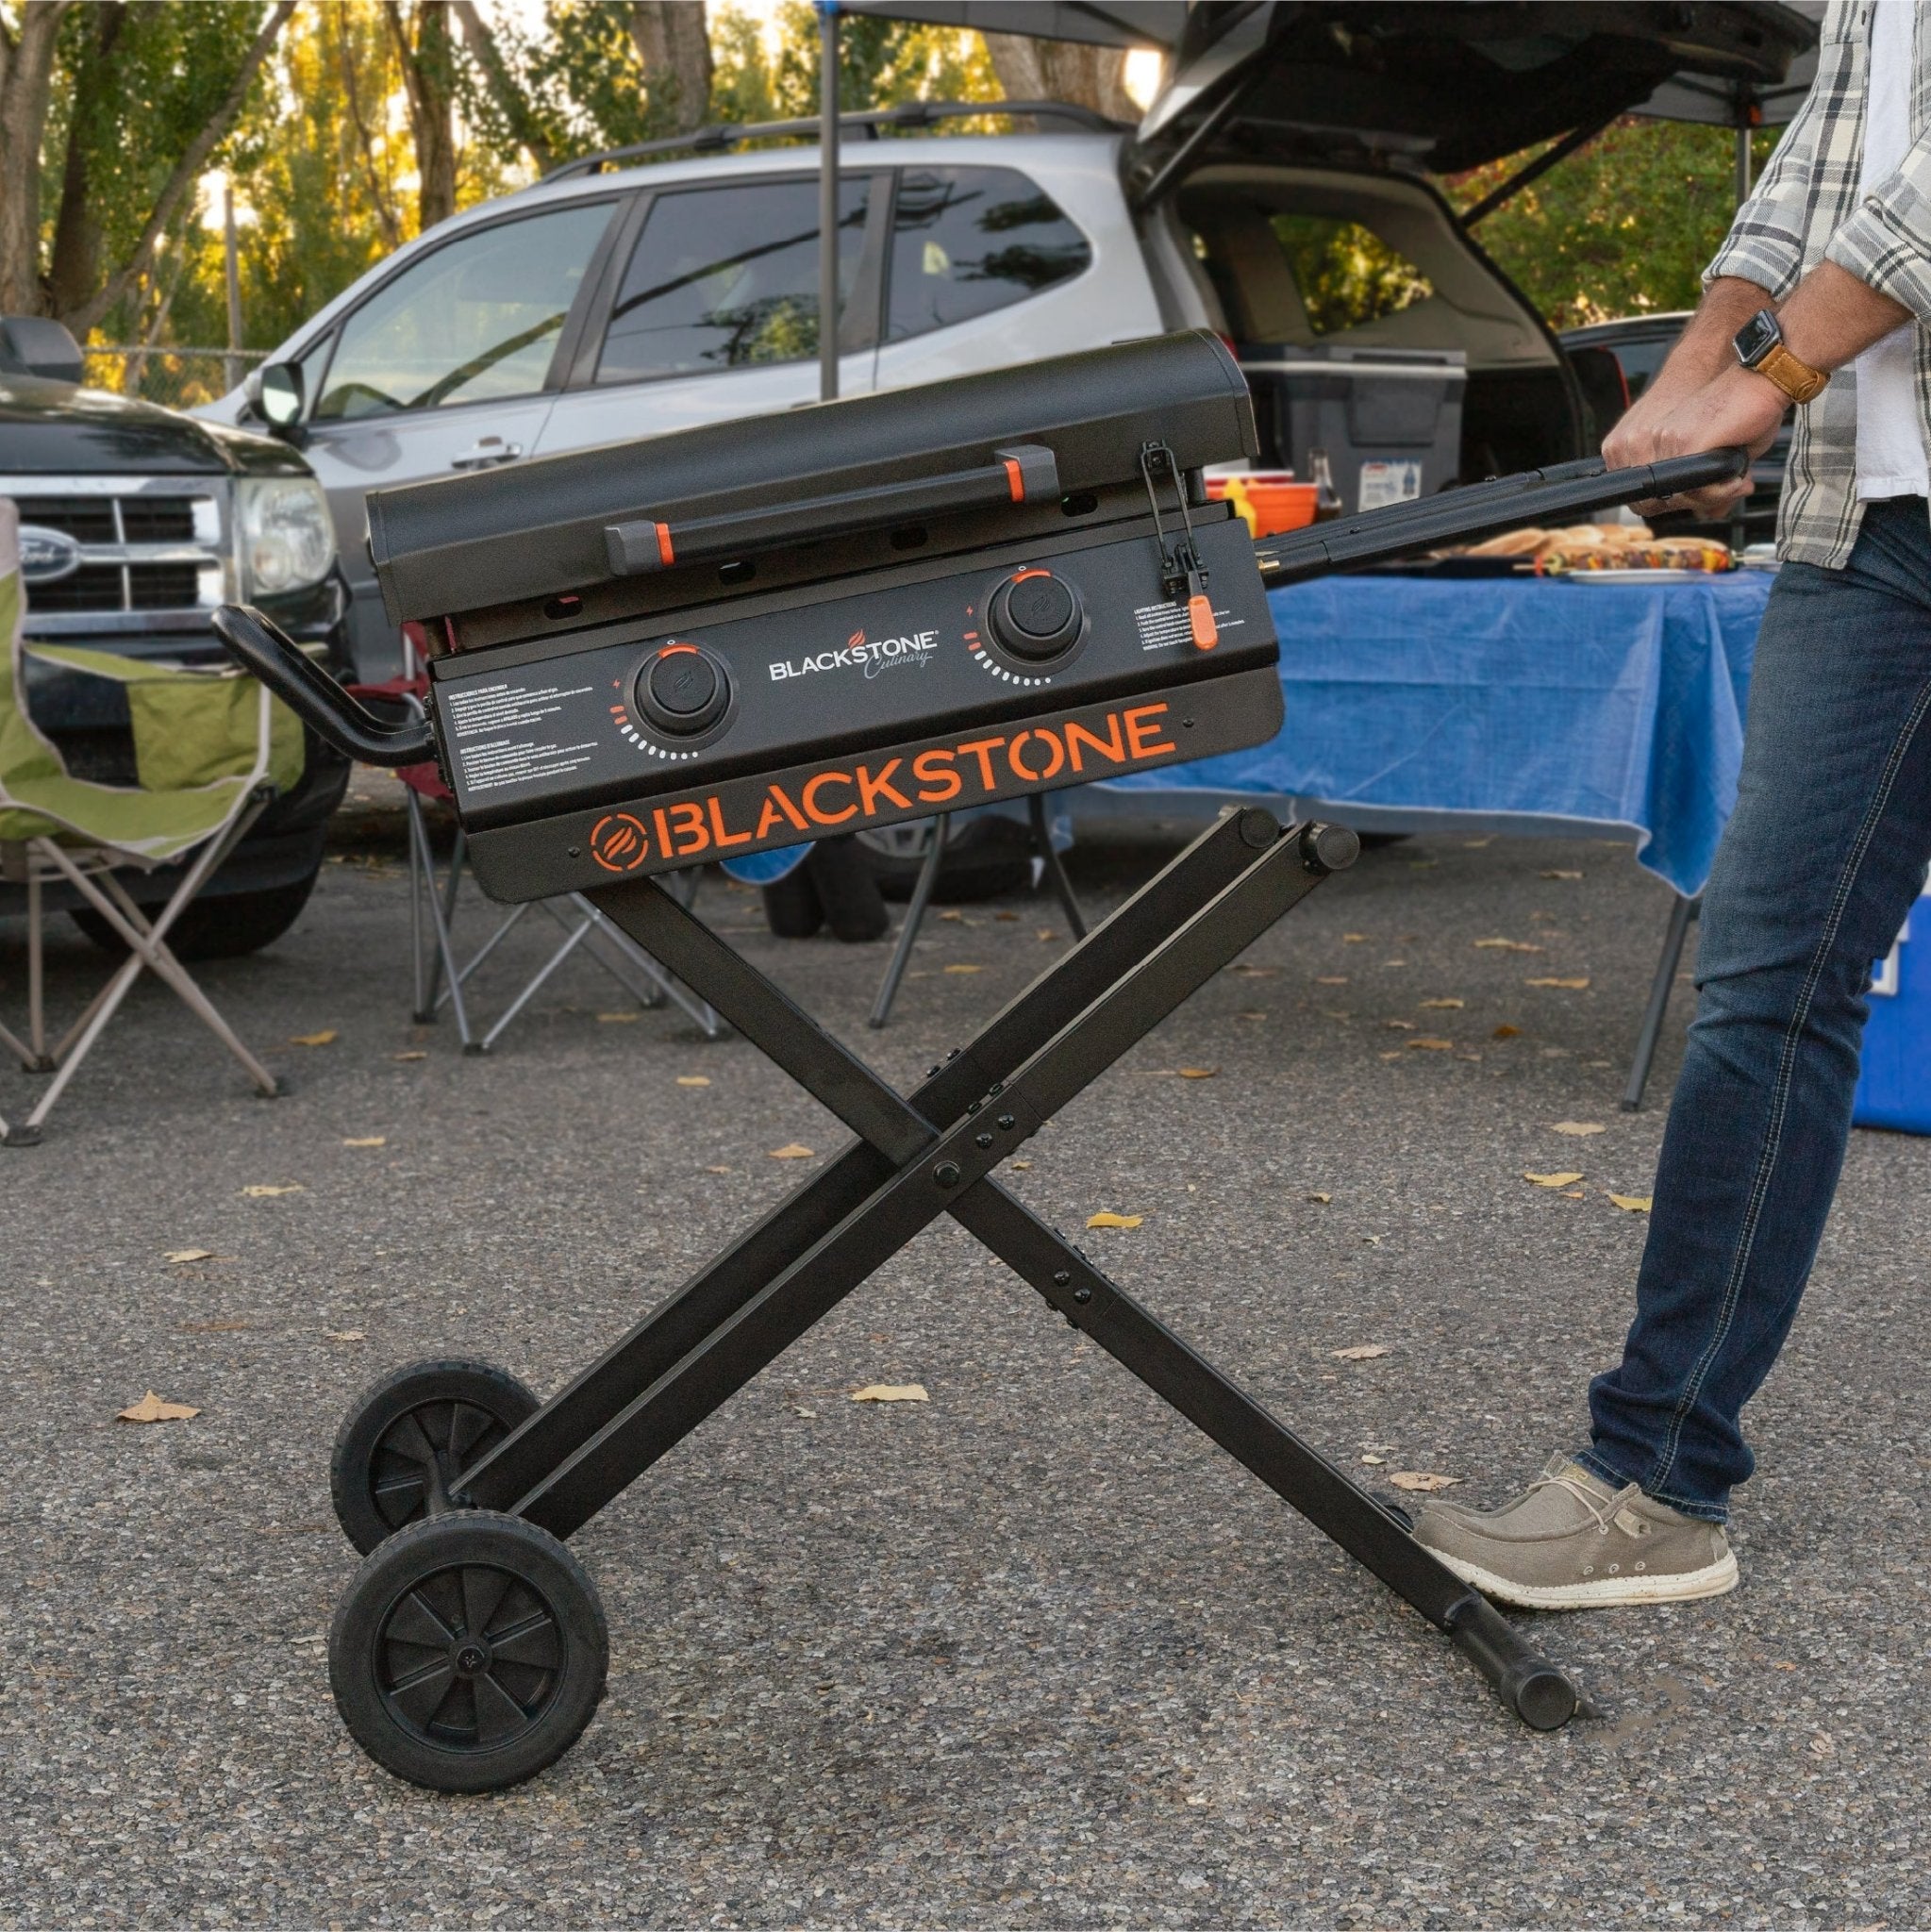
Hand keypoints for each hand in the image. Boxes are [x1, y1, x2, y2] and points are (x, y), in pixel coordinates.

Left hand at [1605, 365, 1787, 518]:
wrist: (1762, 375)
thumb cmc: (1743, 411)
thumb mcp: (1720, 458)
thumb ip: (1708, 488)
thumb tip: (1710, 515)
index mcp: (1640, 444)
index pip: (1639, 498)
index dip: (1672, 506)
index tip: (1708, 496)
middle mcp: (1642, 442)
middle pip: (1651, 505)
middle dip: (1692, 505)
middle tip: (1729, 488)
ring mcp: (1661, 441)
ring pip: (1672, 500)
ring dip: (1707, 499)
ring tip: (1735, 481)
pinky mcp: (1682, 441)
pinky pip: (1691, 490)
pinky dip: (1717, 492)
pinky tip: (1737, 478)